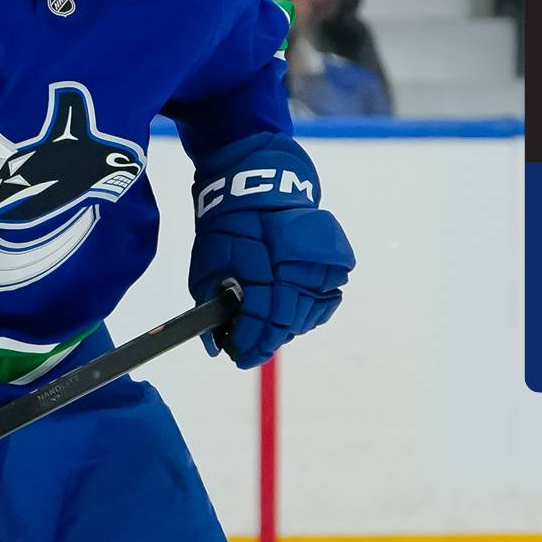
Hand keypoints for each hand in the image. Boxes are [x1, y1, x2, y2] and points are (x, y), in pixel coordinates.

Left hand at [189, 132, 354, 367]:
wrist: (255, 185)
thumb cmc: (226, 225)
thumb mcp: (207, 264)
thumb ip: (210, 306)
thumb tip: (214, 347)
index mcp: (264, 267)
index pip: (262, 322)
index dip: (250, 344)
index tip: (238, 356)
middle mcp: (298, 268)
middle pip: (288, 323)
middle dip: (267, 340)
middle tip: (251, 348)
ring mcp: (320, 264)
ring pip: (310, 314)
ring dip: (289, 327)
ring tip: (270, 329)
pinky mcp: (334, 258)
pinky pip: (326, 298)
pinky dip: (310, 309)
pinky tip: (292, 310)